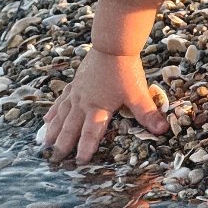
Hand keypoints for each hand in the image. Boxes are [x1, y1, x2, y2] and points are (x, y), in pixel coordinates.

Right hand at [42, 49, 168, 163]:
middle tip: (54, 159)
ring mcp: (77, 92)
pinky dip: (54, 111)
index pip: (91, 133)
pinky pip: (61, 100)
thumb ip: (148, 114)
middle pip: (71, 127)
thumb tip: (161, 130)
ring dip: (54, 130)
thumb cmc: (126, 70)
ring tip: (45, 144)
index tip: (79, 162)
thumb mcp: (138, 94)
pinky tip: (47, 120)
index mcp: (99, 108)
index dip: (85, 148)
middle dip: (63, 144)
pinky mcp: (75, 83)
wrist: (113, 45)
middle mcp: (84, 103)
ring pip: (62, 115)